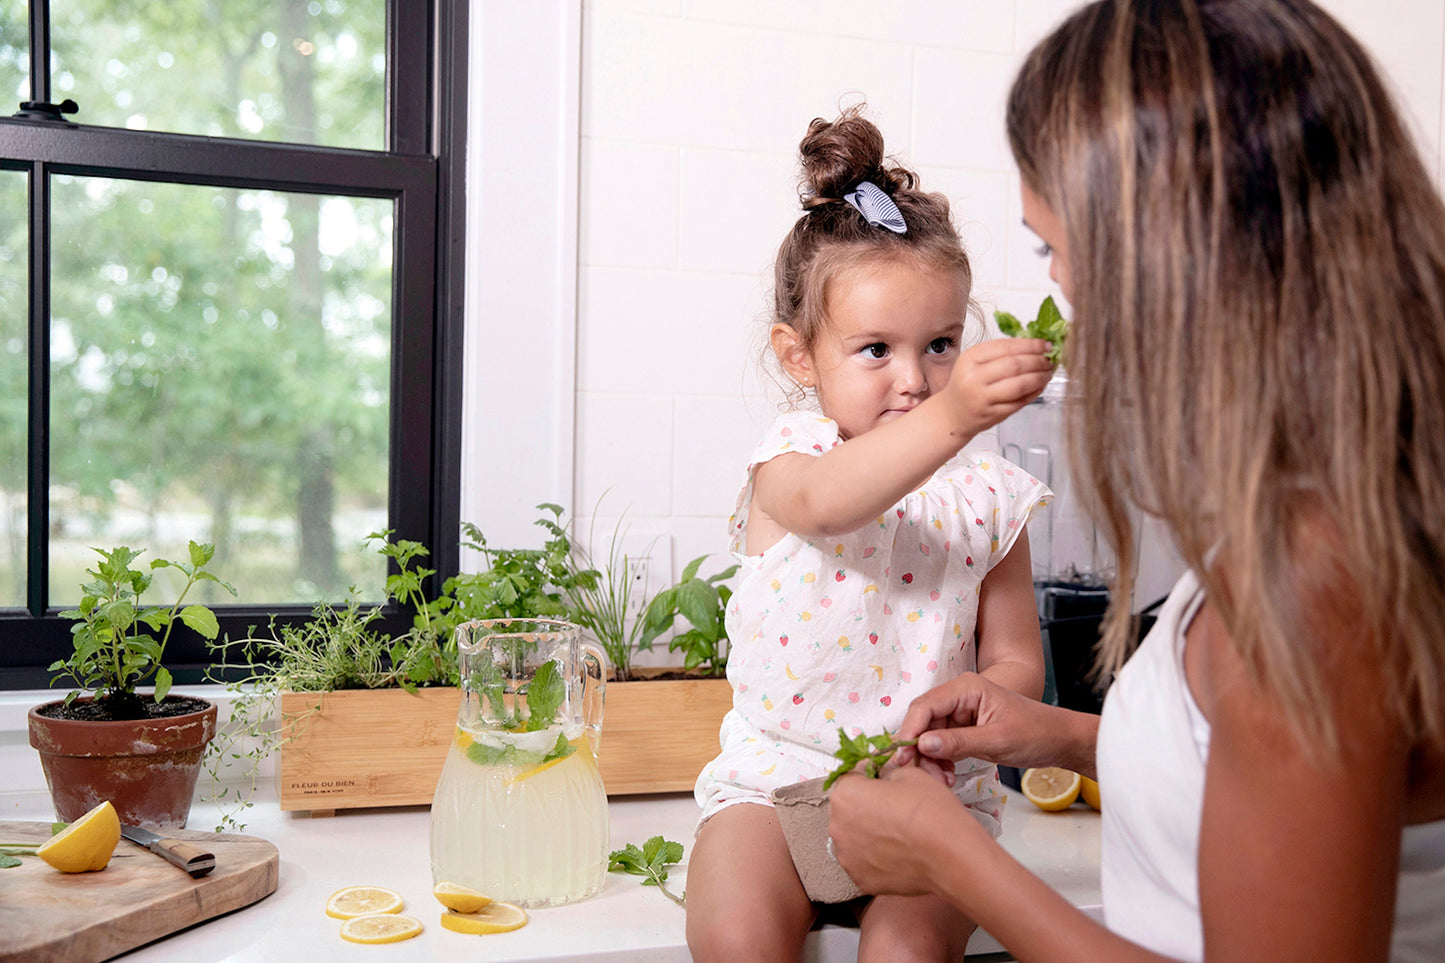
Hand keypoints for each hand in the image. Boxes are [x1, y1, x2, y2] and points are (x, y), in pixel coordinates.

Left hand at [827, 766, 990, 894]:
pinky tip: (897, 853)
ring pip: (854, 837)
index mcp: (845, 795)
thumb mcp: (910, 774)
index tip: (882, 783)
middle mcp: (838, 826)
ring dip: (868, 833)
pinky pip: (862, 861)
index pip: (850, 778)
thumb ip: (886, 773)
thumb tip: (882, 780)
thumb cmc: (931, 814)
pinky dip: (875, 857)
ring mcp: (847, 856)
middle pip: (848, 810)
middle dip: (866, 806)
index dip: (869, 778)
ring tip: (897, 834)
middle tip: (894, 809)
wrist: (951, 856)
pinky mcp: (860, 879)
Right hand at [891, 672, 1084, 774]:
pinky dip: (940, 761)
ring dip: (929, 759)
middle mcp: (958, 696)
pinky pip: (941, 744)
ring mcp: (960, 713)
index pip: (924, 706)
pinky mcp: (964, 729)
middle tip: (923, 776)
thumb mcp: (997, 741)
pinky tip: (947, 776)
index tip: (901, 758)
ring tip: (942, 780)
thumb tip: (921, 745)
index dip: (909, 732)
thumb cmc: (1036, 734)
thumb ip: (958, 743)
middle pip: (923, 721)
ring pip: (929, 736)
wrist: (1060, 741)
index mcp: (966, 688)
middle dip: (919, 750)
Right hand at [945, 338, 1052, 437]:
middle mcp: (973, 378)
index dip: (1030, 345)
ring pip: (1019, 385)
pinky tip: (1040, 386)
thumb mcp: (974, 362)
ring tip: (1048, 372)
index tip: (1045, 344)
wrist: (952, 414)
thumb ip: (1001, 353)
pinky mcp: (992, 415)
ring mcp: (983, 398)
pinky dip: (1034, 392)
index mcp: (970, 358)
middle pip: (1014, 365)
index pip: (1006, 347)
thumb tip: (1036, 345)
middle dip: (1038, 361)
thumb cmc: (966, 384)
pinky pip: (1019, 402)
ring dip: (1039, 377)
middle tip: (1049, 359)